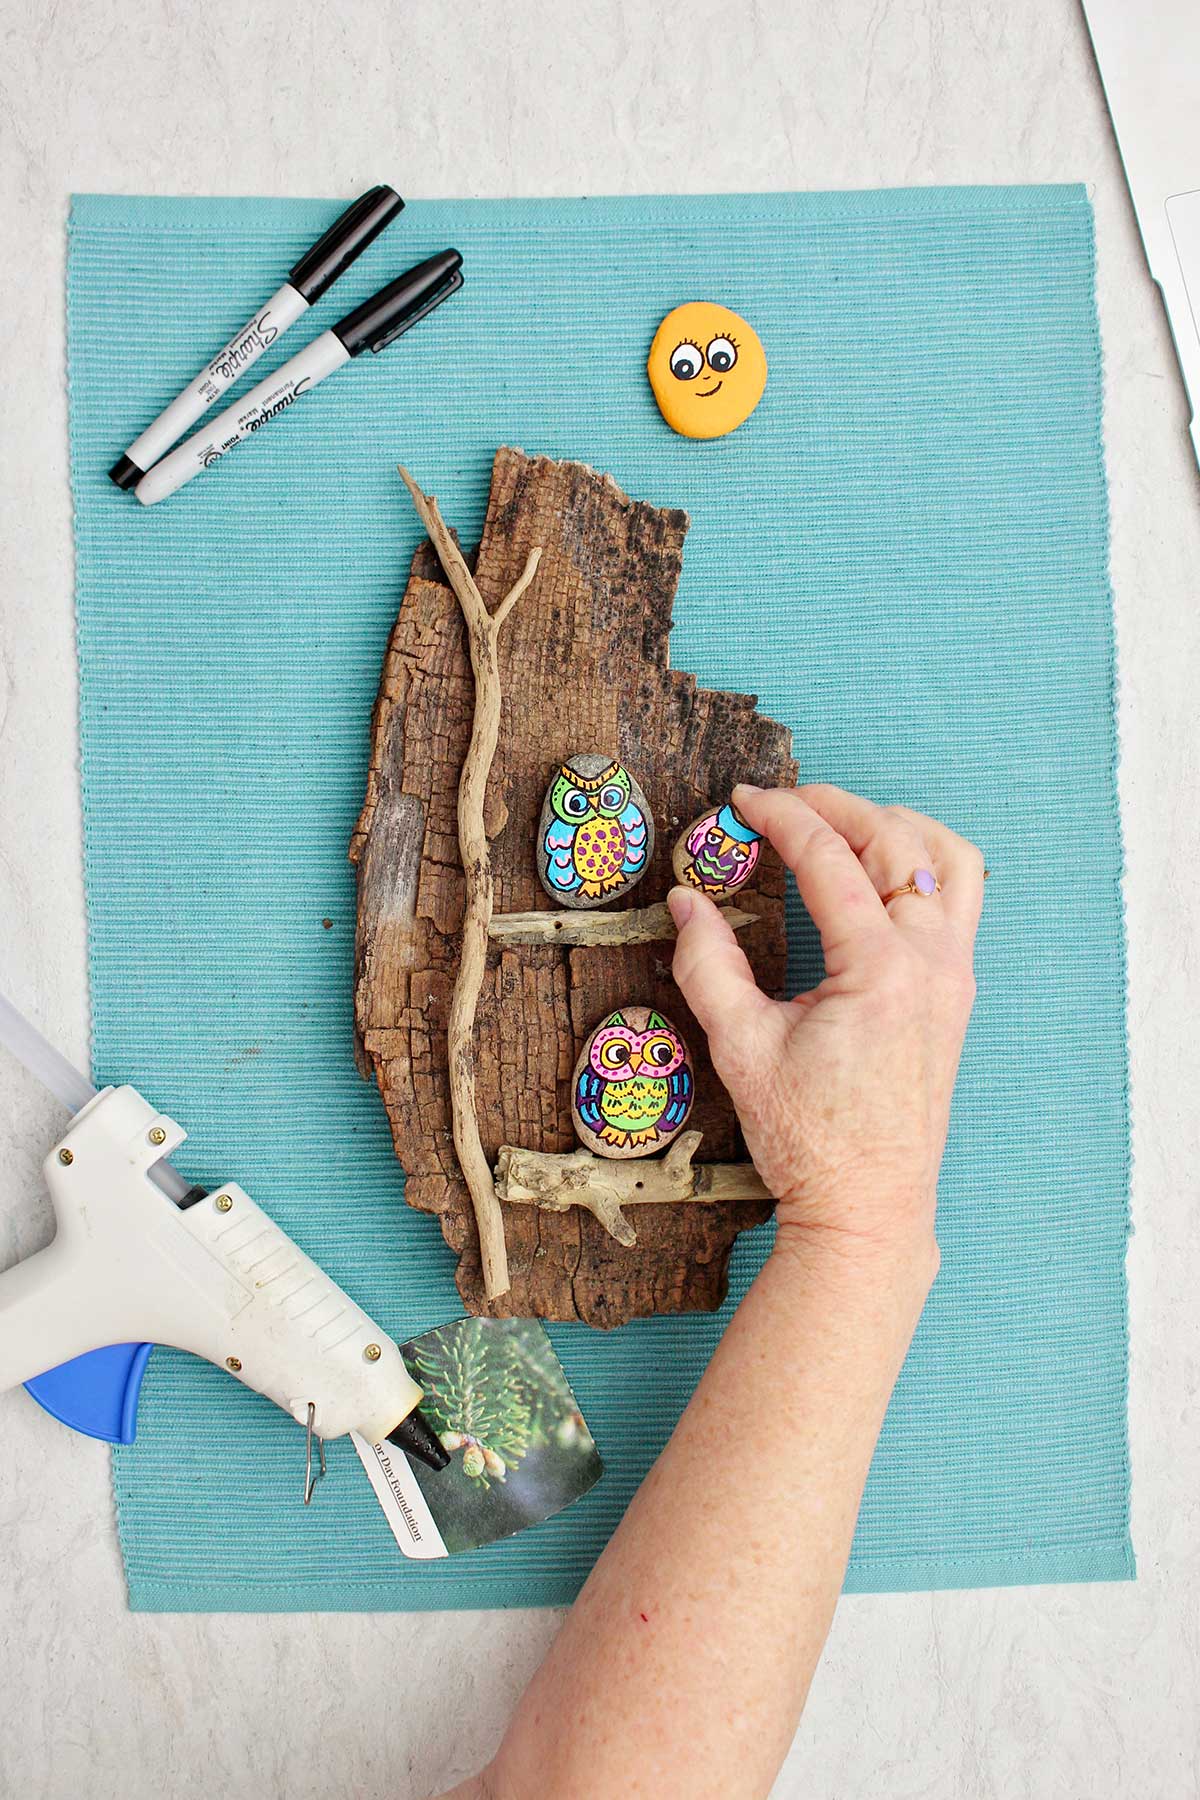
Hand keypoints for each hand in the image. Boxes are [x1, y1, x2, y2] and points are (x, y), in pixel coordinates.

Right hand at [668, 784, 983, 1279]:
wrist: (867, 1204)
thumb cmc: (808, 1139)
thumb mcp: (740, 1049)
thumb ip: (708, 965)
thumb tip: (685, 901)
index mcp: (878, 971)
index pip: (830, 859)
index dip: (781, 817)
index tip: (742, 801)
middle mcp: (930, 963)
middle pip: (895, 841)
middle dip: (836, 807)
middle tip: (782, 803)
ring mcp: (953, 976)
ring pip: (948, 860)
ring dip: (895, 825)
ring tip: (840, 822)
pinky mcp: (956, 993)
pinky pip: (959, 899)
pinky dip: (923, 865)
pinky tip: (879, 871)